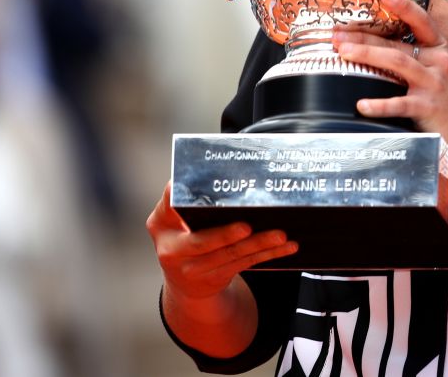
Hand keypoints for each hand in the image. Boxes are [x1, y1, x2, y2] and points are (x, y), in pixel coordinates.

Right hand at [146, 182, 298, 300]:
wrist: (185, 281)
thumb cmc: (183, 235)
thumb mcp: (174, 216)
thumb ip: (186, 196)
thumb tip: (215, 166)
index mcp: (160, 224)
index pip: (172, 207)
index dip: (185, 202)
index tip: (206, 196)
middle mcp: (172, 250)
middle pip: (202, 242)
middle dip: (225, 235)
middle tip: (246, 227)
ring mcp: (194, 269)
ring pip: (230, 256)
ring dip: (258, 245)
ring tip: (279, 235)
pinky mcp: (216, 278)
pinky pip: (246, 264)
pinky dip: (268, 255)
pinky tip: (287, 247)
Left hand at [330, 0, 447, 164]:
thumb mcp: (440, 71)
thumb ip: (417, 58)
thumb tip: (378, 47)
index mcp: (440, 49)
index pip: (421, 21)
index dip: (402, 6)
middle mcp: (439, 62)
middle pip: (397, 44)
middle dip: (364, 38)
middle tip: (339, 35)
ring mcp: (434, 84)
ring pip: (397, 63)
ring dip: (368, 55)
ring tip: (344, 53)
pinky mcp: (428, 107)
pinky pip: (399, 104)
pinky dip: (379, 104)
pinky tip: (362, 104)